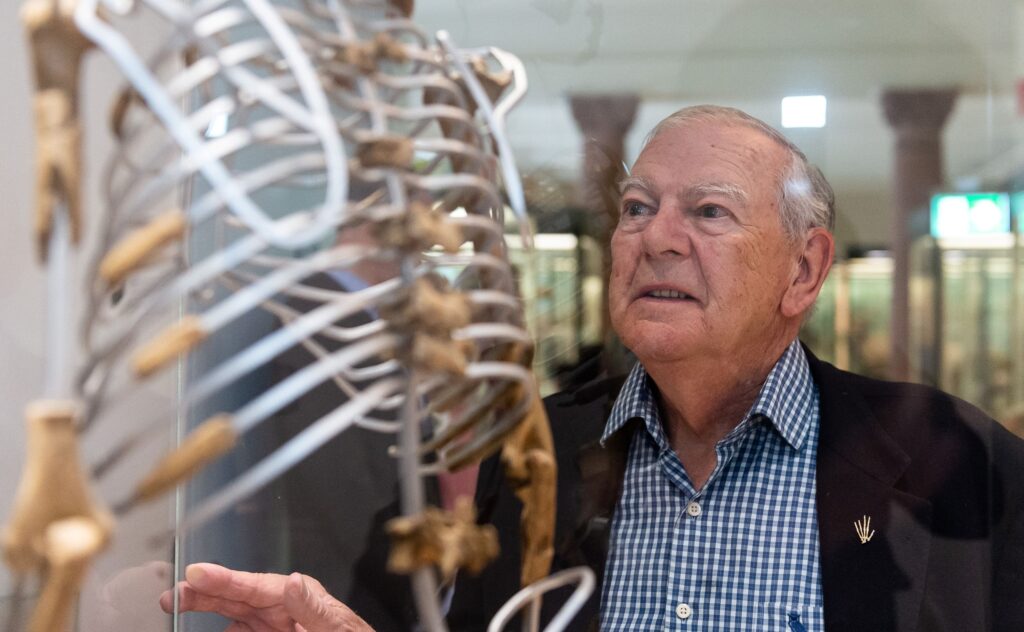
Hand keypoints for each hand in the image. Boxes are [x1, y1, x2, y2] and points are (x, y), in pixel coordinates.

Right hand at [160, 562, 373, 631]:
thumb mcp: (337, 626)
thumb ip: (313, 607)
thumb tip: (293, 582)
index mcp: (295, 594)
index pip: (253, 585)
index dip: (223, 579)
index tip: (196, 573)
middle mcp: (278, 606)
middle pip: (234, 595)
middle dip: (201, 592)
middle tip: (172, 594)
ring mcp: (269, 624)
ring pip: (229, 613)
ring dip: (204, 608)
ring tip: (176, 605)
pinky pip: (238, 631)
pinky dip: (221, 630)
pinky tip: (202, 628)